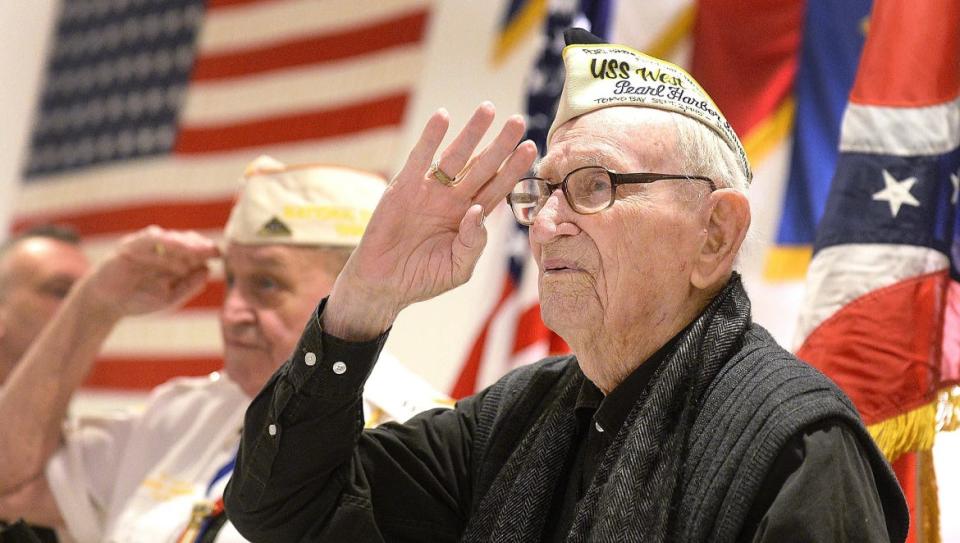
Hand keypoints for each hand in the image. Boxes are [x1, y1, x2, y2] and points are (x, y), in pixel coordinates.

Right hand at [79, 226, 219, 320]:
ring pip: (169, 239)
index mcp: (174, 261)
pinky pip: (146, 239)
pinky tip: (172, 242)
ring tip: (196, 249)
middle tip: (212, 250)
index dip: (207, 251)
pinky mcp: (130, 245)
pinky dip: (160, 239)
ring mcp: (147, 247)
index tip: (219, 255)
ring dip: (183, 244)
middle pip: (185, 242)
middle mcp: (162, 251)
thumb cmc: (139, 300)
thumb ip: (188, 286)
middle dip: (199, 246)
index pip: (194, 252)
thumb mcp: (169, 297)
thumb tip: (208, 271)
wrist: (107, 304)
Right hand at [325, 102, 536, 338]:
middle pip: (482, 166)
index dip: (513, 169)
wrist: (383, 284)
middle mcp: (453, 199)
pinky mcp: (404, 186)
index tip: (531, 148)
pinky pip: (420, 158)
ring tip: (488, 109)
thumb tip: (479, 210)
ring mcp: (429, 190)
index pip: (497, 187)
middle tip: (518, 120)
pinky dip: (430, 137)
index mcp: (470, 218)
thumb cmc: (423, 279)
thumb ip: (473, 243)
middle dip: (500, 144)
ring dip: (471, 132)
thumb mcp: (458, 268)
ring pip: (456, 156)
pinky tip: (443, 117)